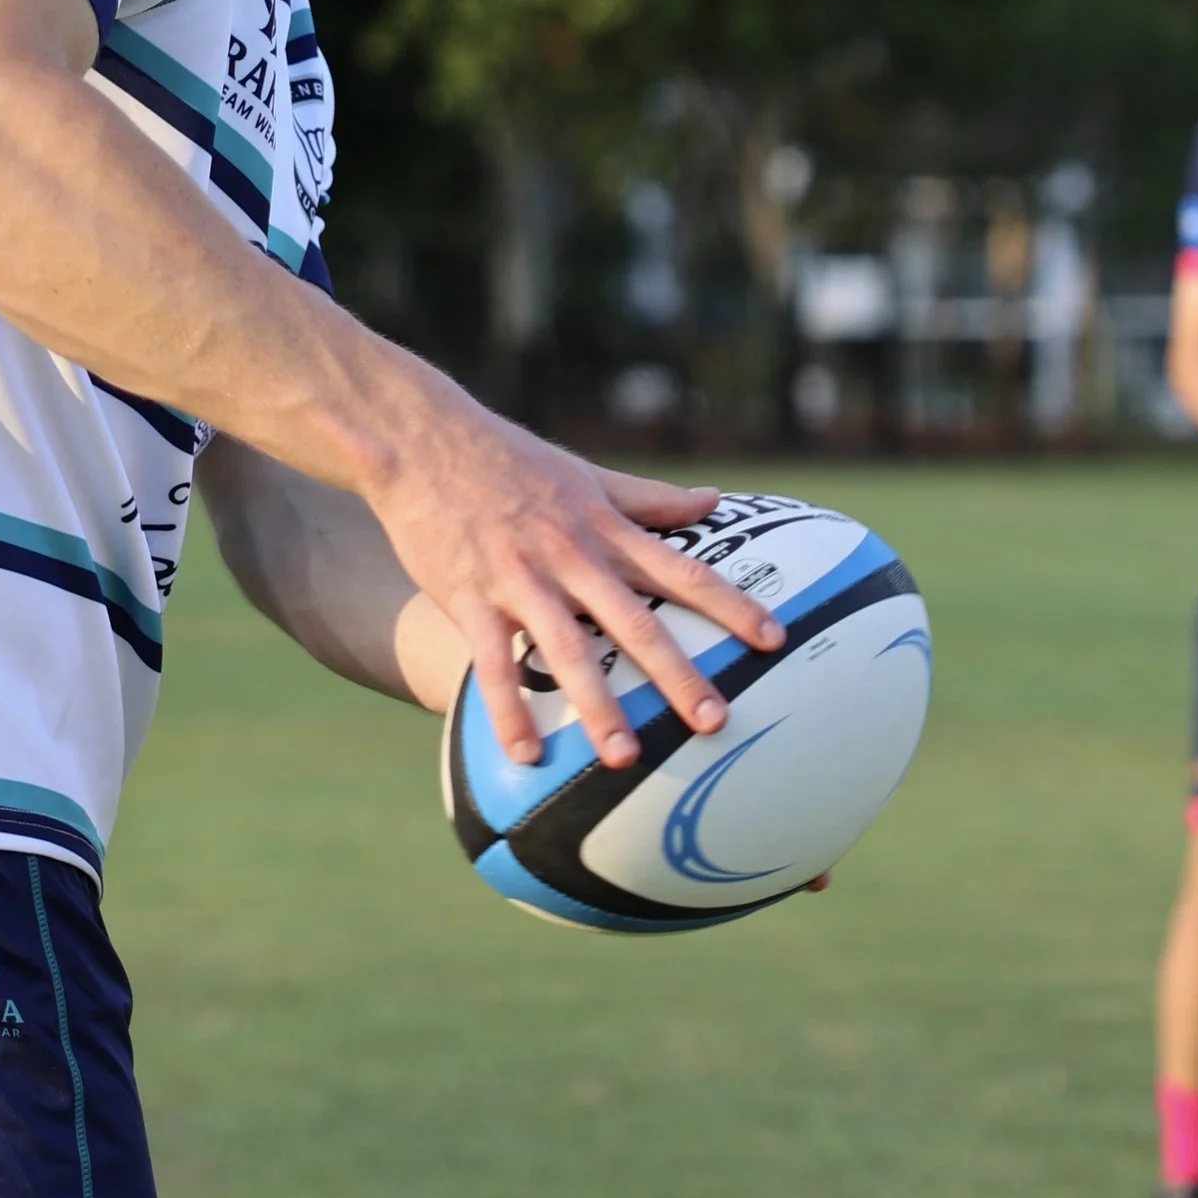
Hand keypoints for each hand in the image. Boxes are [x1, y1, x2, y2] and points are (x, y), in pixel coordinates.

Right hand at [362, 403, 784, 771]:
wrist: (423, 440)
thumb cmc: (508, 460)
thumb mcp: (586, 475)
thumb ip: (648, 499)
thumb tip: (713, 500)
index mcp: (604, 529)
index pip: (681, 570)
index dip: (731, 604)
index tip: (774, 639)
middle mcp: (571, 556)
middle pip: (634, 622)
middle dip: (678, 673)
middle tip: (715, 721)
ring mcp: (520, 578)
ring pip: (568, 648)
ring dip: (597, 705)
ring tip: (624, 757)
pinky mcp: (470, 597)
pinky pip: (492, 663)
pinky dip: (508, 709)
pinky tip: (526, 754)